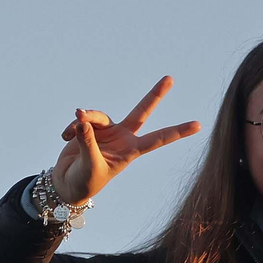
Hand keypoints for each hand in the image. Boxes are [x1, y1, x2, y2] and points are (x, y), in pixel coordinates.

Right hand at [50, 76, 200, 203]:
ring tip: (71, 130)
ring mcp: (107, 131)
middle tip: (170, 78)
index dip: (177, 132)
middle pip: (142, 111)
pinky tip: (64, 136)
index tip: (198, 125)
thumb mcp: (90, 166)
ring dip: (85, 118)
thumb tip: (82, 120)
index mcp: (131, 151)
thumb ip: (88, 142)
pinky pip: (81, 119)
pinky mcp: (90, 128)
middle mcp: (122, 138)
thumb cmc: (84, 182)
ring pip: (98, 115)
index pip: (158, 139)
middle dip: (155, 95)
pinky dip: (71, 127)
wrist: (67, 184)